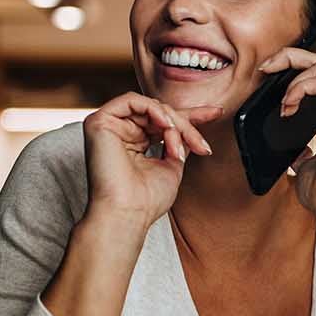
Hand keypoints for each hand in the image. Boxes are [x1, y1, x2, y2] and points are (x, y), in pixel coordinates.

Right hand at [81, 92, 220, 226]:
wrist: (127, 214)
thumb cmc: (146, 200)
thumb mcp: (172, 166)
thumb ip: (178, 143)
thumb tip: (186, 127)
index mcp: (134, 143)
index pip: (162, 121)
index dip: (190, 116)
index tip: (216, 113)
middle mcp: (119, 132)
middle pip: (159, 112)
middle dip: (186, 123)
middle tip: (201, 145)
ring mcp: (108, 126)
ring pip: (150, 106)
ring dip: (173, 120)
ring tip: (181, 142)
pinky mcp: (98, 122)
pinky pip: (132, 100)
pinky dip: (154, 110)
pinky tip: (166, 126)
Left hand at [257, 39, 315, 216]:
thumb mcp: (304, 165)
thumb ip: (302, 151)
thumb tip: (295, 150)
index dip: (309, 56)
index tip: (277, 64)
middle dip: (290, 57)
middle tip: (265, 68)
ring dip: (292, 76)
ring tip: (281, 102)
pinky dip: (300, 88)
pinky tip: (287, 106)